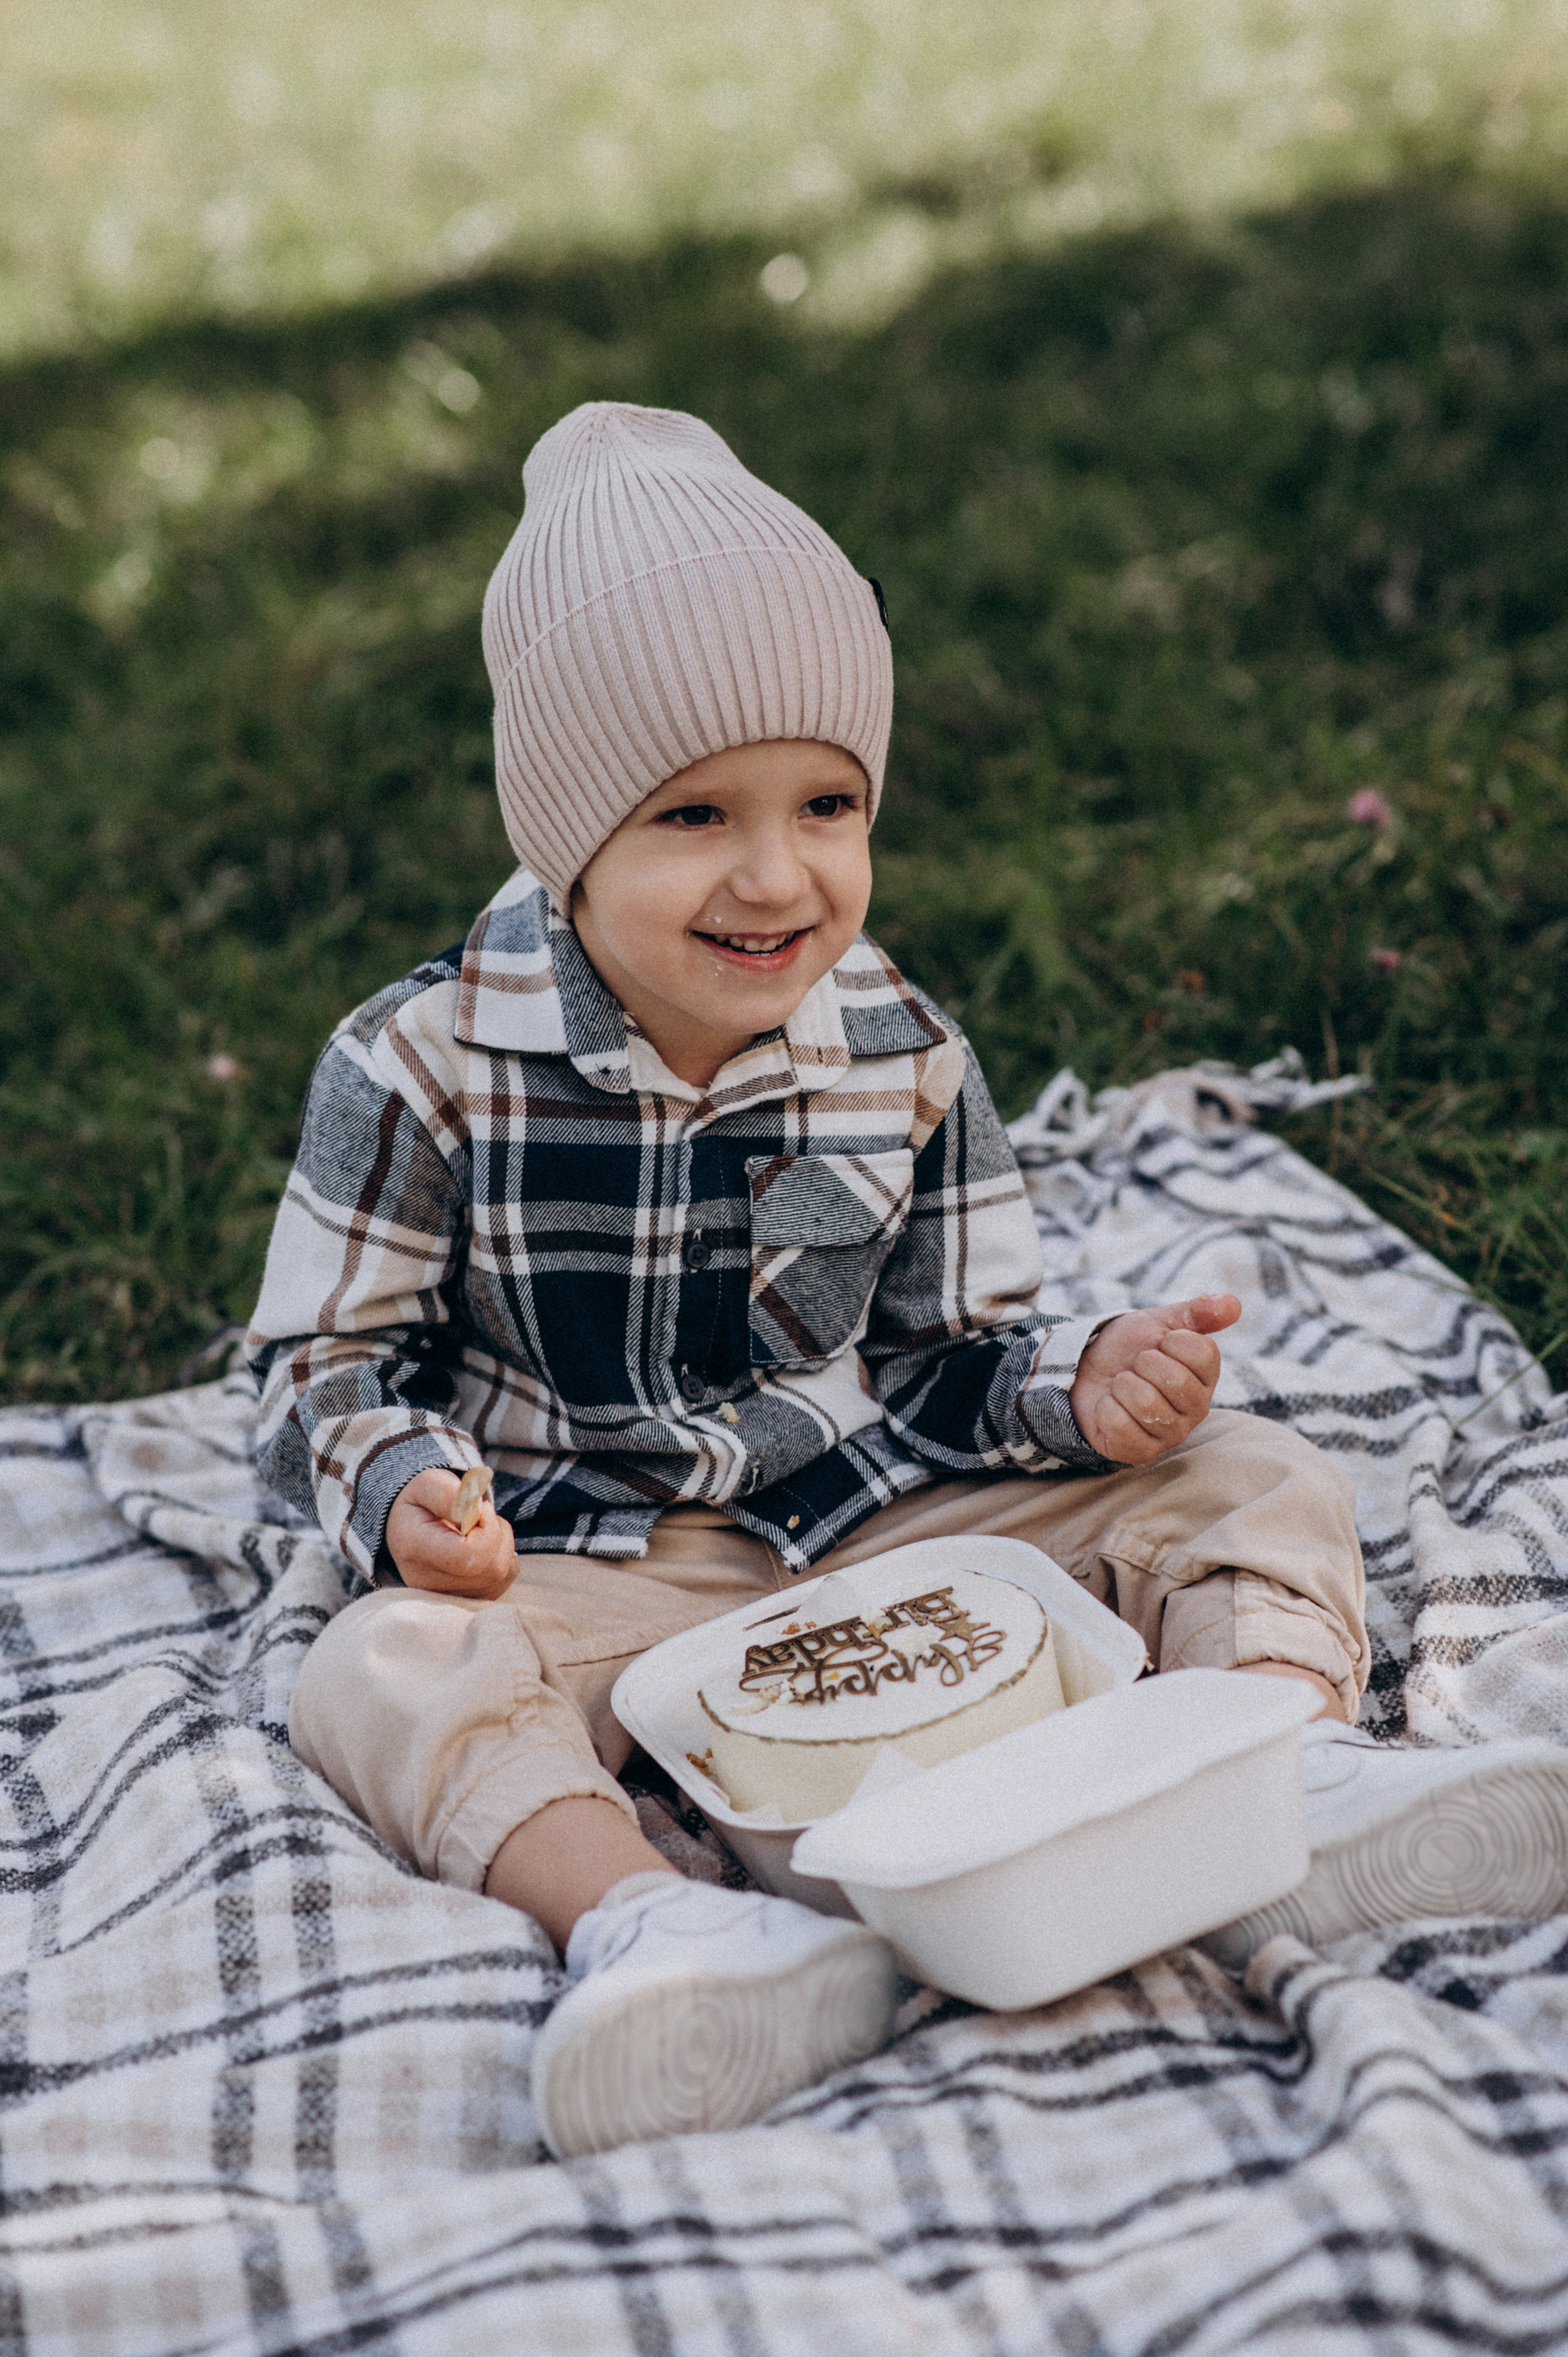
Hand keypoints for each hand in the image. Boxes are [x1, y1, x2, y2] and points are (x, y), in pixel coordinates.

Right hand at [385, 1467, 516, 1599]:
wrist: (408, 1525)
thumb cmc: (421, 1502)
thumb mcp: (428, 1483)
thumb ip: (450, 1495)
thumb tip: (474, 1512)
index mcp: (416, 1551)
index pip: (469, 1557)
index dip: (488, 1530)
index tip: (481, 1508)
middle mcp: (428, 1582)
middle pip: (491, 1569)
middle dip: (497, 1533)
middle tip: (481, 1514)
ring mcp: (447, 1596)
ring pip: (501, 1575)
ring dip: (502, 1544)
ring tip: (480, 1527)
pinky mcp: (464, 1599)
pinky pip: (503, 1582)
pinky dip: (502, 1557)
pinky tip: (483, 1544)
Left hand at [1068, 1293, 1240, 1464]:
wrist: (1087, 1370)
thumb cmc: (1129, 1349)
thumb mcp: (1159, 1322)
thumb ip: (1197, 1312)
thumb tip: (1233, 1303)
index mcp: (1206, 1377)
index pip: (1202, 1354)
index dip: (1171, 1341)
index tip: (1158, 1344)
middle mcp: (1196, 1409)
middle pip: (1175, 1381)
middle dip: (1143, 1363)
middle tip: (1135, 1367)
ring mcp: (1170, 1434)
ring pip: (1145, 1402)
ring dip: (1122, 1384)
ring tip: (1122, 1385)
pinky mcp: (1141, 1452)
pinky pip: (1120, 1424)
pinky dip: (1105, 1407)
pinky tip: (1109, 1405)